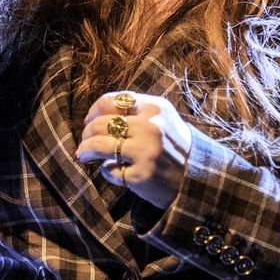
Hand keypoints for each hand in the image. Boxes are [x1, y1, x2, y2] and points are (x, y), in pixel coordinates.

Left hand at [76, 91, 193, 209]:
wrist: (196, 179)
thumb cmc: (171, 146)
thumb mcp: (161, 119)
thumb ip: (134, 112)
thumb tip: (93, 117)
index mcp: (154, 108)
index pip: (112, 101)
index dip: (94, 110)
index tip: (88, 120)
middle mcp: (150, 126)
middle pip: (101, 124)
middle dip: (86, 134)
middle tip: (84, 142)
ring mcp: (146, 151)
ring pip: (99, 145)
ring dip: (86, 150)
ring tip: (83, 155)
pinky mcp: (141, 174)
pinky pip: (109, 170)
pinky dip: (107, 172)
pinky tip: (114, 172)